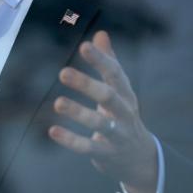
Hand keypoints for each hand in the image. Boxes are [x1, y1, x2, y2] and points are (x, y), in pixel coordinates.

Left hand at [48, 31, 157, 192]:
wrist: (140, 158)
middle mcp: (124, 113)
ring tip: (58, 103)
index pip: (115, 74)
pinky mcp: (106, 153)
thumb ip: (110, 62)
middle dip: (87, 85)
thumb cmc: (123, 114)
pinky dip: (71, 140)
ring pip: (100, 123)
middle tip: (63, 72)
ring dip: (78, 113)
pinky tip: (52, 131)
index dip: (101, 60)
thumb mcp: (120, 90)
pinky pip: (88, 147)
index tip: (84, 46)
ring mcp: (118, 134)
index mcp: (126, 94)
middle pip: (108, 96)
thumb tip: (100, 34)